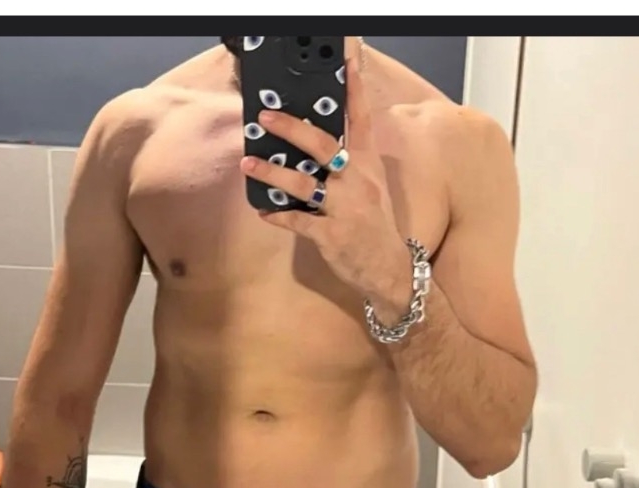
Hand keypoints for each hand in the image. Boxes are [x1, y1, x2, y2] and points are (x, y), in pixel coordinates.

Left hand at [240, 40, 412, 322]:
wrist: (390, 270)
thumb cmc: (375, 228)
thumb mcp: (371, 190)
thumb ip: (349, 167)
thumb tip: (315, 148)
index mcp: (368, 167)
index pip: (363, 122)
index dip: (356, 92)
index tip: (347, 65)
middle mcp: (357, 183)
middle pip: (323, 146)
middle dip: (292, 129)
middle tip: (266, 117)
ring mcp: (344, 209)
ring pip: (303, 183)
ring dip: (271, 173)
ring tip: (248, 163)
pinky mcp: (331, 236)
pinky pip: (297, 222)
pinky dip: (278, 216)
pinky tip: (263, 212)